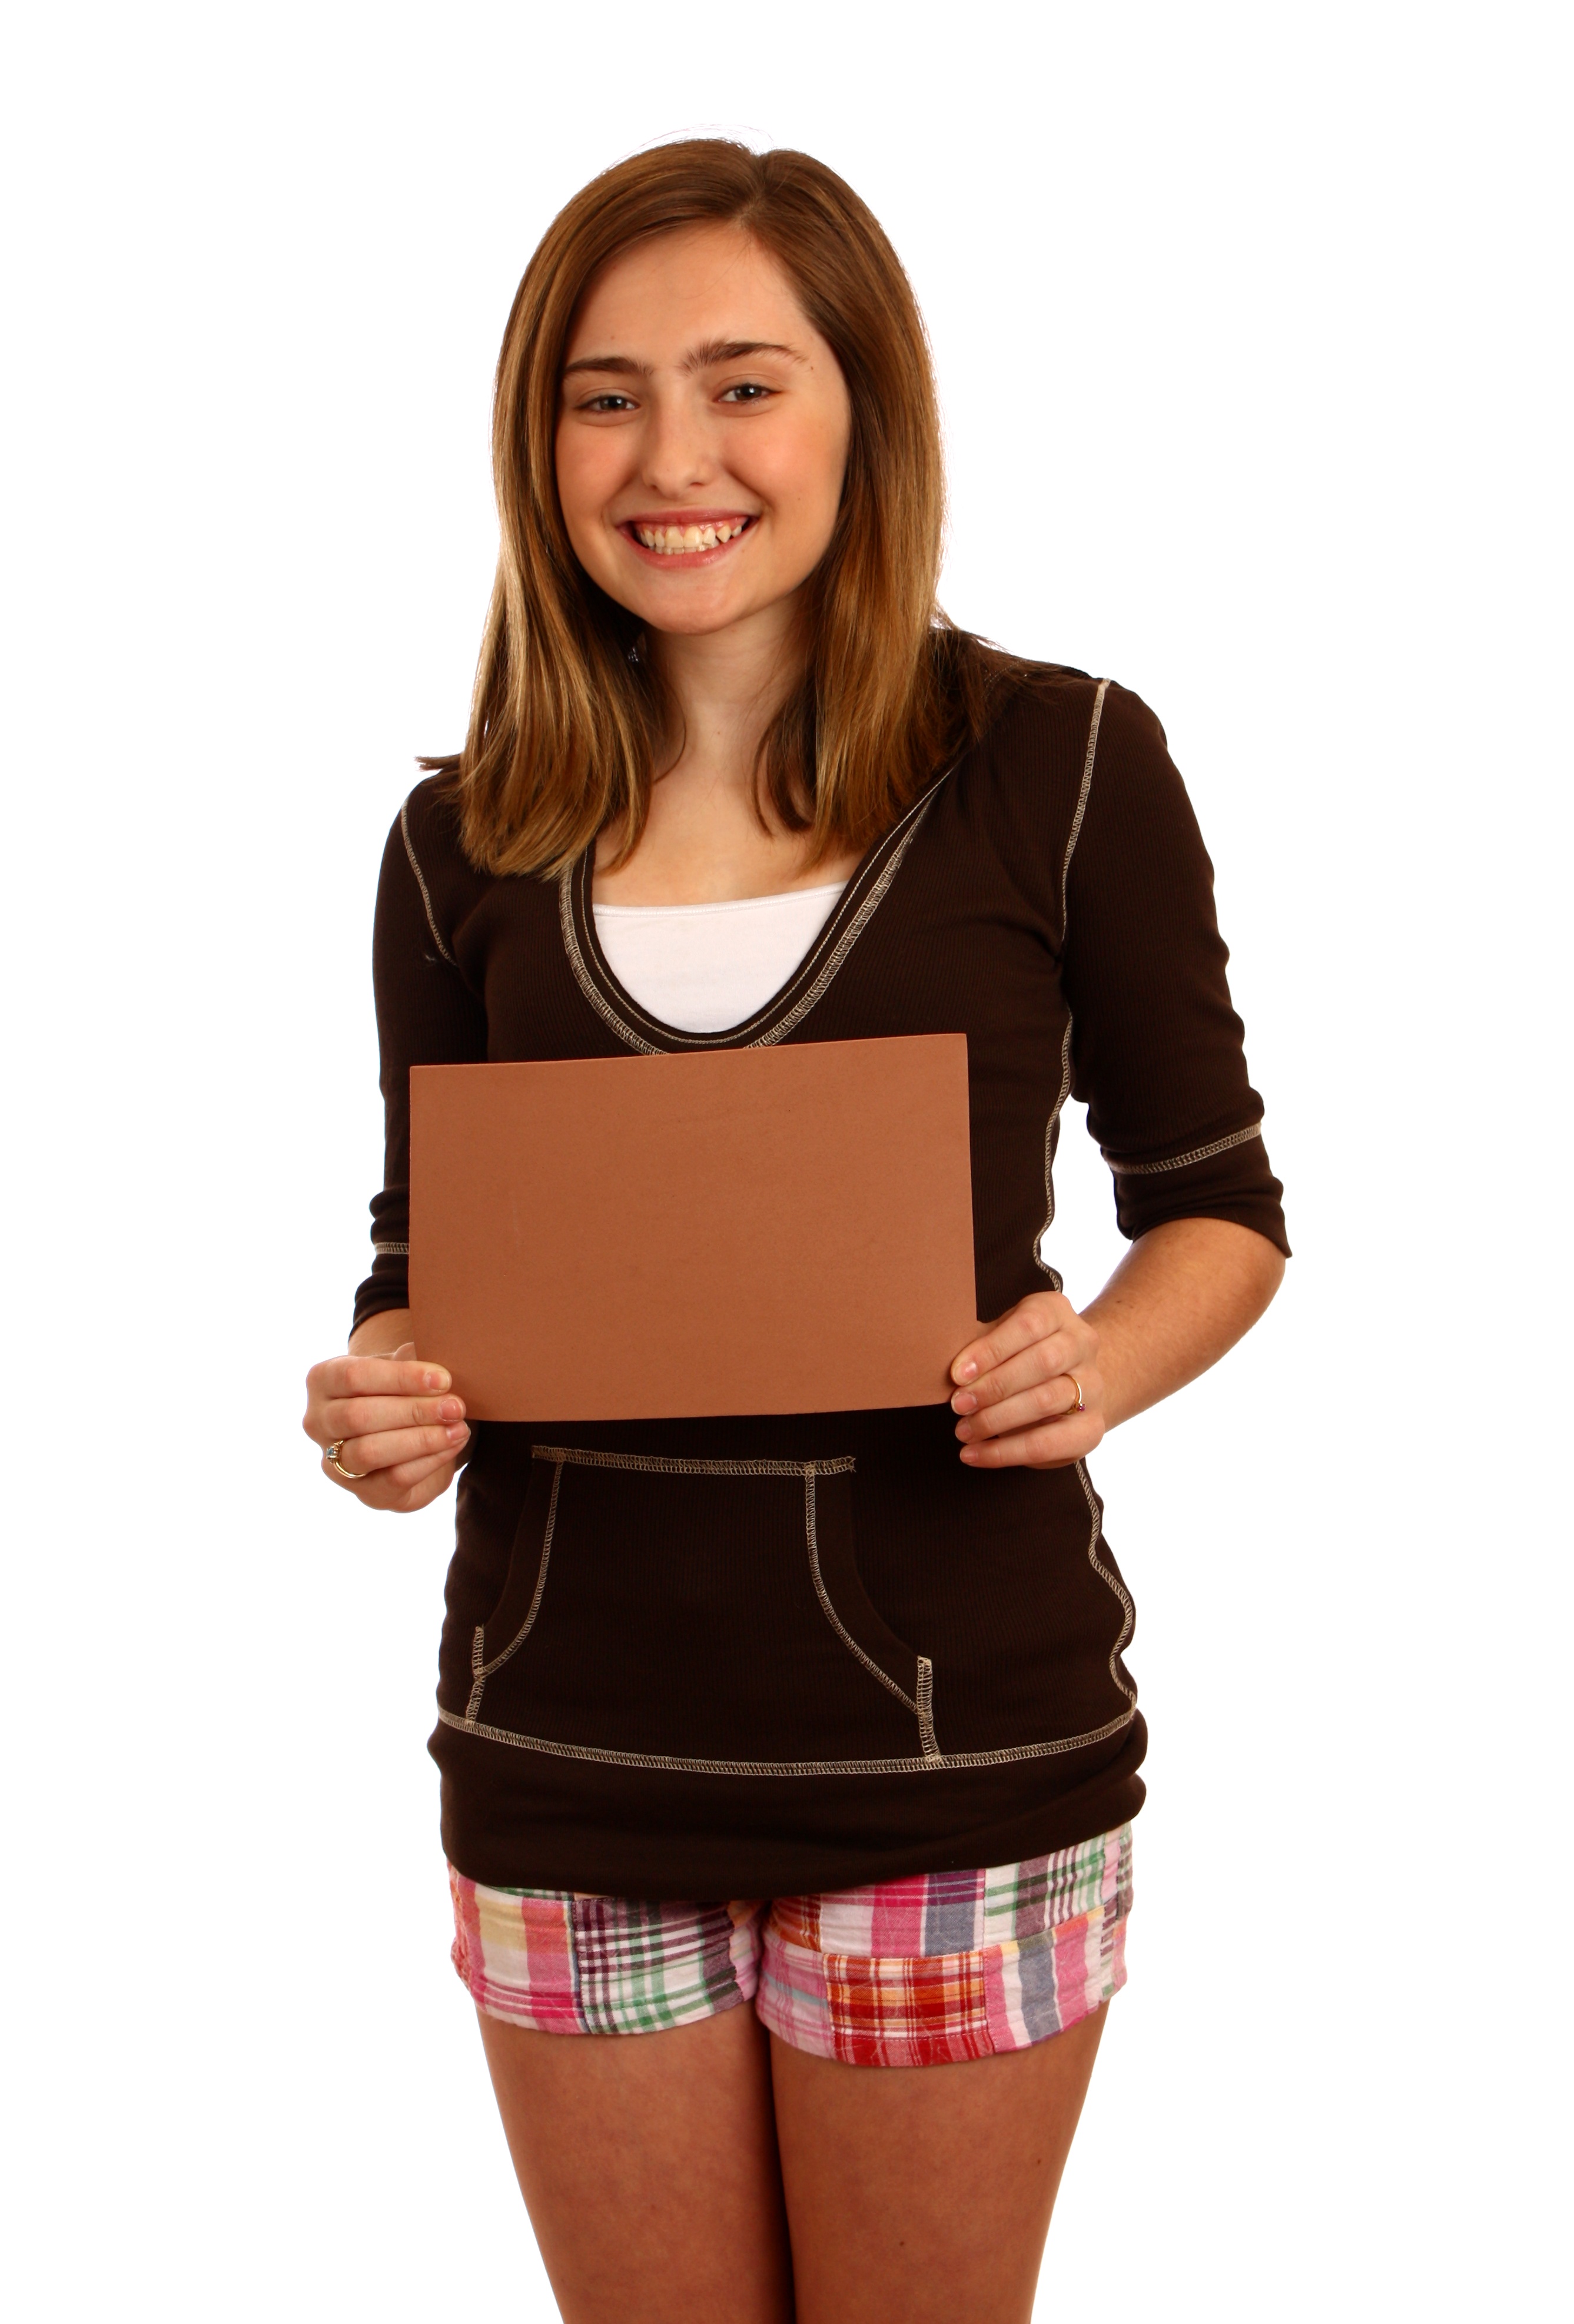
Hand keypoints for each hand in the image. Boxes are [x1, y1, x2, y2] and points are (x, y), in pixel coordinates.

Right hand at [302, 1341, 469, 1510]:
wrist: (406, 1432)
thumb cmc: (402, 1390)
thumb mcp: (403, 1367)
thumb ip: (408, 1359)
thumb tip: (420, 1349)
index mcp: (323, 1380)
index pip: (354, 1376)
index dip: (400, 1378)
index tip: (443, 1379)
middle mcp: (318, 1422)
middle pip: (358, 1417)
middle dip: (413, 1411)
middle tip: (456, 1406)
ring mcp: (335, 1462)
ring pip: (370, 1451)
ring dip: (421, 1439)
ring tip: (458, 1428)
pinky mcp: (364, 1493)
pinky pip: (393, 1479)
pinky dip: (429, 1460)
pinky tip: (453, 1444)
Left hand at [949, 1292, 1102, 1469]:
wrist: (1069, 1380)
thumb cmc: (1019, 1355)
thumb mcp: (1000, 1338)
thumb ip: (980, 1347)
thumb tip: (949, 1371)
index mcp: (1056, 1312)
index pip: (1029, 1325)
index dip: (991, 1350)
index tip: (958, 1374)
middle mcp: (1082, 1344)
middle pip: (1042, 1363)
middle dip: (994, 1386)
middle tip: (959, 1404)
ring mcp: (1093, 1386)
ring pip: (1046, 1401)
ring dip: (997, 1420)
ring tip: (964, 1430)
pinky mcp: (1091, 1428)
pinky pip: (1049, 1443)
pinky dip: (1006, 1452)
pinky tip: (975, 1454)